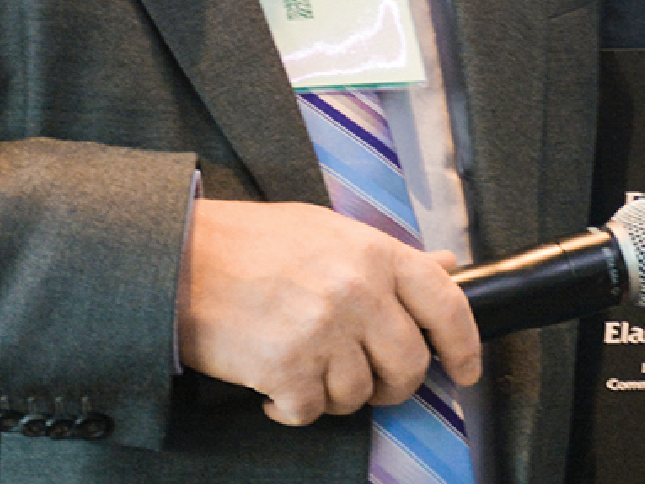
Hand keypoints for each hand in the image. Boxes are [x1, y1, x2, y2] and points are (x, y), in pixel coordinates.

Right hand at [176, 199, 482, 424]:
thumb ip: (387, 255)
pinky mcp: (286, 369)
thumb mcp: (328, 231)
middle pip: (409, 365)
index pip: (447, 304)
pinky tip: (276, 388)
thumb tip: (444, 266)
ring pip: (360, 394)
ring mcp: (323, 332)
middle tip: (368, 381)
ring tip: (306, 369)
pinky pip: (312, 412)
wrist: (178, 258)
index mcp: (375, 253)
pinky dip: (293, 410)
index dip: (465, 345)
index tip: (465, 370)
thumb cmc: (249, 242)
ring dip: (335, 394)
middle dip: (393, 385)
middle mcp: (357, 292)